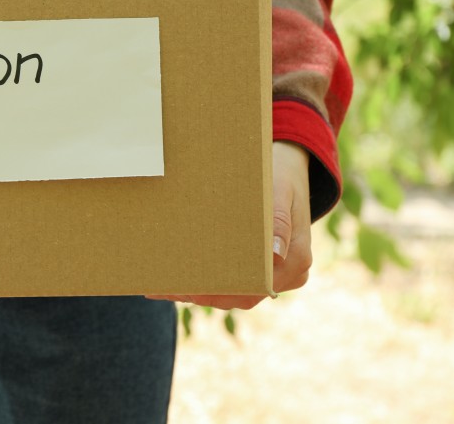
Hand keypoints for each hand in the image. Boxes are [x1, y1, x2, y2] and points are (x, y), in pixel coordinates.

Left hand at [146, 141, 312, 309]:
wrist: (288, 168)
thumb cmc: (281, 177)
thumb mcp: (280, 191)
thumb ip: (279, 220)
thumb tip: (276, 254)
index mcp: (296, 260)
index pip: (257, 288)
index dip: (223, 293)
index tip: (192, 290)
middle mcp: (289, 273)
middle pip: (243, 294)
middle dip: (205, 294)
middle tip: (168, 288)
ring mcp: (277, 272)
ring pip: (237, 291)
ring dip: (203, 290)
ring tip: (166, 285)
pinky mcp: (263, 266)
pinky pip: (237, 279)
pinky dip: (210, 279)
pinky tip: (180, 277)